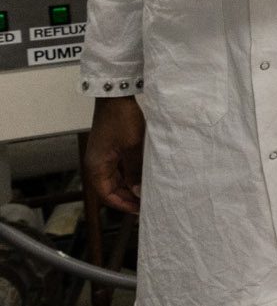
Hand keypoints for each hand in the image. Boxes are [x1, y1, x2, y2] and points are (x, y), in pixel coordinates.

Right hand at [83, 95, 144, 214]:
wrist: (117, 96)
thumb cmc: (122, 119)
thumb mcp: (132, 147)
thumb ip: (135, 170)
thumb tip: (139, 192)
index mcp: (97, 167)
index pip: (107, 195)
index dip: (124, 204)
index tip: (141, 210)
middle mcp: (97, 164)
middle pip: (112, 189)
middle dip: (129, 197)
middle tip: (149, 202)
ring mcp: (104, 156)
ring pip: (117, 179)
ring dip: (131, 185)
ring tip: (149, 191)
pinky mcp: (112, 149)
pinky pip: (121, 168)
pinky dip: (132, 174)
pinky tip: (145, 175)